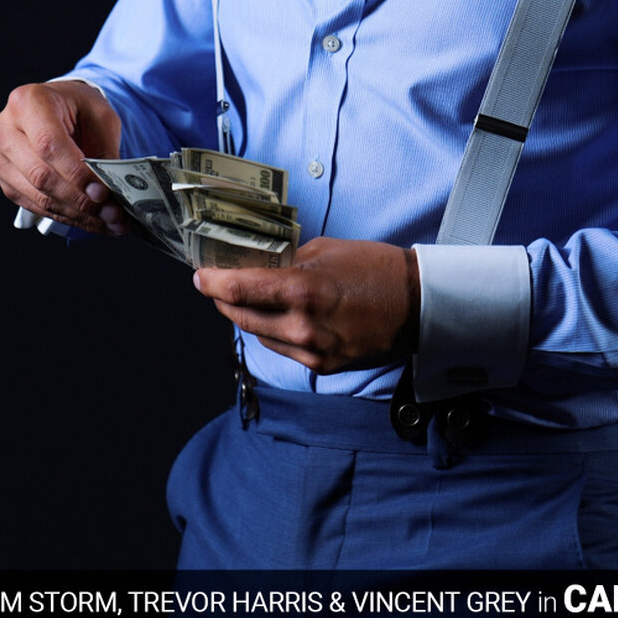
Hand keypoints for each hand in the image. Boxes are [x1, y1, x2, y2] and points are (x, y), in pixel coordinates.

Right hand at [0, 80, 125, 235]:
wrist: (56, 108)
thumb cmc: (76, 108)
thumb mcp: (100, 115)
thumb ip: (104, 150)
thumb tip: (112, 191)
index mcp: (28, 102)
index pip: (49, 145)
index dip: (76, 173)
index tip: (103, 193)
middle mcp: (5, 130)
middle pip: (41, 175)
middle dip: (81, 200)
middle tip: (114, 213)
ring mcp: (0, 158)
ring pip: (39, 196)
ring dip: (78, 214)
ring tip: (111, 220)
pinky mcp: (6, 182)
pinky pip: (37, 206)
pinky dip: (68, 216)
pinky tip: (93, 220)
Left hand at [194, 238, 418, 373]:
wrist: (417, 305)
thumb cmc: (376, 269)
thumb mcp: (327, 251)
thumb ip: (287, 261)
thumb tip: (257, 263)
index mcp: (301, 291)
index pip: (237, 291)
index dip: (211, 283)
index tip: (200, 275)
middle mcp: (301, 326)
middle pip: (240, 317)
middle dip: (223, 300)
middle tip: (216, 284)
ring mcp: (311, 351)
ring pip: (258, 334)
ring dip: (247, 316)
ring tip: (248, 297)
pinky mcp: (322, 365)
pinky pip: (282, 348)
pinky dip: (273, 332)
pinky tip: (278, 316)